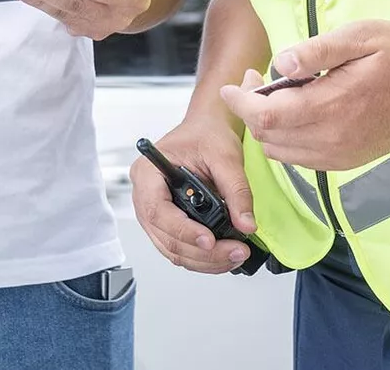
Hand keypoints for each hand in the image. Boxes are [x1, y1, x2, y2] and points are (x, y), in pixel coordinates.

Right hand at [131, 116, 257, 274]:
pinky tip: (225, 255)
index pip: (158, 211)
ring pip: (173, 250)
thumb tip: (245, 223)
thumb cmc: (206, 134)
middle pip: (166, 237)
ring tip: (235, 254)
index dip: (183, 231)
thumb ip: (236, 190)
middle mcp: (144, 196)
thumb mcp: (225, 156)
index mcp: (147, 173)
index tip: (210, 239)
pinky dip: (203, 257)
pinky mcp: (169, 223)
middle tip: (235, 251)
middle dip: (203, 252)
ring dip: (205, 260)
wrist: (207, 129)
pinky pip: (181, 248)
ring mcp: (154, 213)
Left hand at [219, 20, 389, 170]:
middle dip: (251, 109)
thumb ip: (317, 50)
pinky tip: (294, 114)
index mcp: (331, 105)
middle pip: (269, 135)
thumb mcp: (360, 37)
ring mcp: (340, 154)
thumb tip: (280, 63)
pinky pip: (301, 158)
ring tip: (273, 95)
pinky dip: (286, 140)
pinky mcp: (346, 160)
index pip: (267, 115)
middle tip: (253, 80)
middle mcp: (332, 138)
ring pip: (281, 151)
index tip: (229, 86)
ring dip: (268, 126)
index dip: (240, 102)